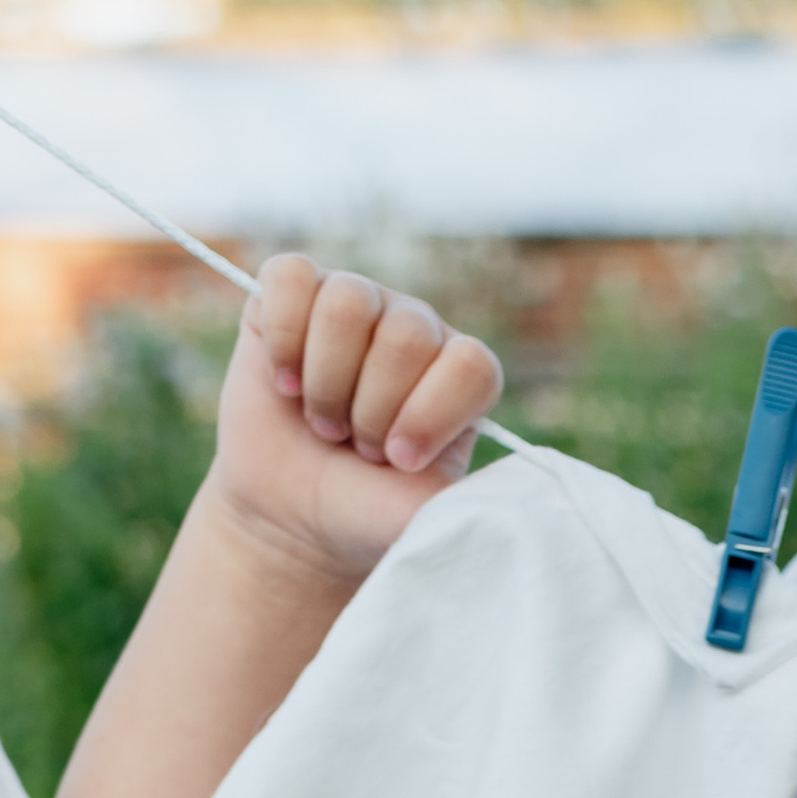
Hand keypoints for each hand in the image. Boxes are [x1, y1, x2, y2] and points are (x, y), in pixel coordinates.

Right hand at [204, 255, 504, 593]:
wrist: (293, 518)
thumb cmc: (367, 512)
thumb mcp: (425, 520)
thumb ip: (467, 503)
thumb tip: (512, 505)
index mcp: (462, 376)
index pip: (472, 366)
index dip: (432, 414)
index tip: (401, 460)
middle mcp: (416, 328)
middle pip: (407, 336)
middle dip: (371, 409)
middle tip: (357, 445)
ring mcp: (358, 303)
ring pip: (348, 304)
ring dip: (327, 382)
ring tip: (324, 421)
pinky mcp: (295, 293)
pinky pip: (293, 277)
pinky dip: (284, 338)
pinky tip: (286, 382)